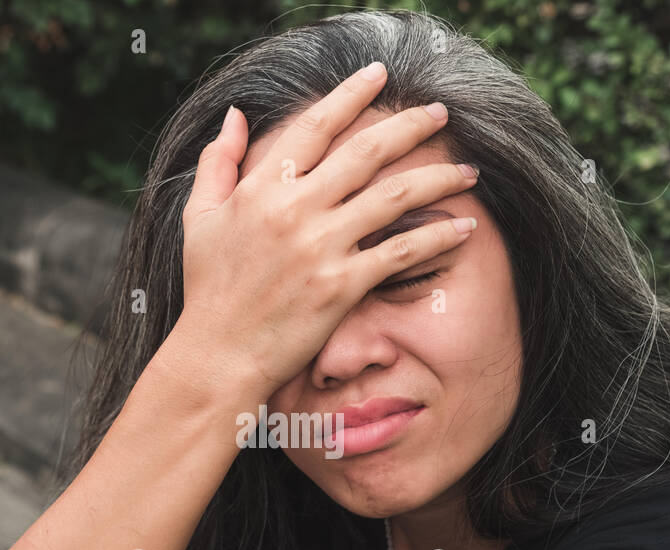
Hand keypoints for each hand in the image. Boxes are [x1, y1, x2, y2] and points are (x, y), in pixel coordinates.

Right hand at [173, 60, 479, 401]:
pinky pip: (401, 253)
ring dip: (439, 178)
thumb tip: (237, 115)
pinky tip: (464, 227)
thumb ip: (217, 162)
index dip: (350, 95)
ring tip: (469, 172)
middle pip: (366, 152)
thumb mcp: (200, 218)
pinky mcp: (341, 286)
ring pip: (394, 196)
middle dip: (411, 126)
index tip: (379, 75)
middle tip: (442, 114)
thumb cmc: (208, 290)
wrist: (218, 355)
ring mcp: (320, 247)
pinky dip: (437, 236)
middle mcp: (294, 210)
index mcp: (261, 189)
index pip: (314, 127)